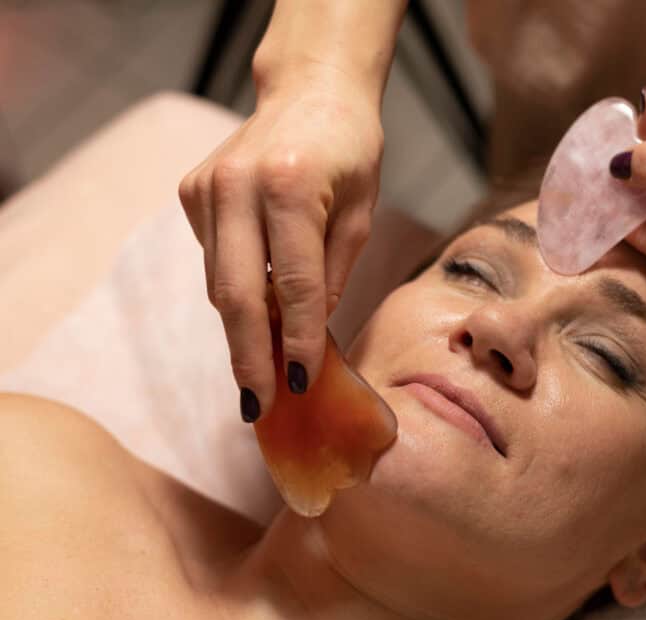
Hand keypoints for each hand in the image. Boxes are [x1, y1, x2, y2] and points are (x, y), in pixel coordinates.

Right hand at [179, 74, 382, 420]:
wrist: (311, 91)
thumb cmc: (350, 153)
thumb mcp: (360, 214)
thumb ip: (331, 275)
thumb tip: (305, 338)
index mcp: (291, 187)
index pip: (294, 284)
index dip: (296, 340)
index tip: (299, 385)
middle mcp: (238, 185)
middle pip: (234, 294)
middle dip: (248, 357)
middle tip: (257, 406)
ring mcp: (207, 187)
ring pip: (218, 282)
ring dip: (239, 332)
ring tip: (258, 376)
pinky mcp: (191, 191)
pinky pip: (213, 259)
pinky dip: (234, 289)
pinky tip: (256, 306)